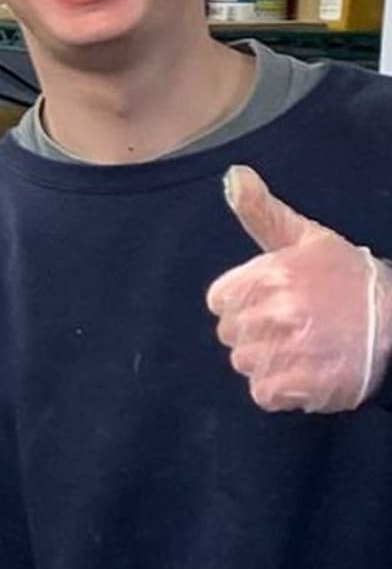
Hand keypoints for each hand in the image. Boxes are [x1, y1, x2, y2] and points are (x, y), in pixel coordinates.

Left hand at [207, 166, 391, 413]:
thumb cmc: (348, 277)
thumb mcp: (307, 238)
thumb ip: (263, 212)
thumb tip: (233, 175)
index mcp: (271, 274)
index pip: (220, 301)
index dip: (242, 305)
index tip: (272, 303)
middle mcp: (278, 310)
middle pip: (230, 334)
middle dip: (256, 334)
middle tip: (295, 327)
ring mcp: (291, 349)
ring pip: (245, 364)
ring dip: (269, 362)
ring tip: (304, 348)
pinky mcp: (304, 383)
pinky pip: (264, 393)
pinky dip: (281, 390)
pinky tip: (305, 372)